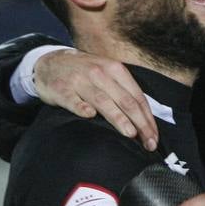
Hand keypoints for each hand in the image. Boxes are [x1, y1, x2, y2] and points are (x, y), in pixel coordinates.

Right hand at [35, 50, 157, 150]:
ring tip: (130, 134)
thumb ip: (123, 92)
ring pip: (103, 101)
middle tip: (149, 143)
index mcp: (115, 70)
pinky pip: (73, 100)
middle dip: (140, 123)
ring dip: (118, 118)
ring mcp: (80, 81)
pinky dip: (81, 107)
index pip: (137, 96)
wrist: (50, 62)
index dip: (148, 118)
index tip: (154, 137)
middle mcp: (100, 73)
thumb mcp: (107, 74)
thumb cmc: (84, 72)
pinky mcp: (62, 89)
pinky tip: (90, 116)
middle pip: (125, 100)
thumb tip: (145, 119)